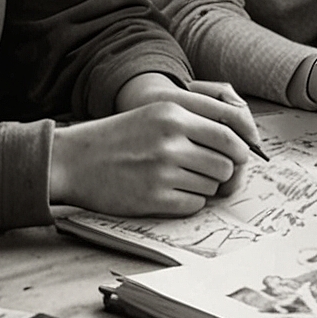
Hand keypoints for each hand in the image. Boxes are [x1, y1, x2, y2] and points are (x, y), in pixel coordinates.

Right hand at [48, 98, 249, 215]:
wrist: (75, 160)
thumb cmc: (119, 137)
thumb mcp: (155, 114)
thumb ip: (194, 123)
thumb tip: (238, 144)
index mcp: (173, 113)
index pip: (228, 131)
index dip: (242, 148)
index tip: (242, 157)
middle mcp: (170, 139)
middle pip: (226, 162)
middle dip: (224, 171)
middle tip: (210, 173)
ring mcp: (162, 169)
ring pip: (211, 185)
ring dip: (204, 186)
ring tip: (181, 180)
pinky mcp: (152, 197)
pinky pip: (193, 204)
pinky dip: (189, 201)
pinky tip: (170, 193)